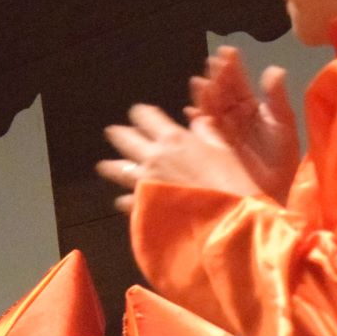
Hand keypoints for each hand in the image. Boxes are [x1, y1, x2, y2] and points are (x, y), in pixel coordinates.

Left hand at [99, 104, 261, 215]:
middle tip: (113, 132)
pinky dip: (124, 199)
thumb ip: (206, 132)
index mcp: (173, 139)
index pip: (145, 116)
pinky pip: (125, 201)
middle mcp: (153, 158)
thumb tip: (195, 120)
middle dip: (119, 134)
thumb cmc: (233, 182)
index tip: (139, 114)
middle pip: (124, 139)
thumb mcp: (225, 149)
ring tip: (103, 166)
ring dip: (111, 166)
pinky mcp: (142, 208)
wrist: (227, 221)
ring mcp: (144, 184)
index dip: (141, 113)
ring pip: (117, 169)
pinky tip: (123, 200)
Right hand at [187, 46, 299, 197]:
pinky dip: (196, 120)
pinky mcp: (215, 148)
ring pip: (211, 109)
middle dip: (216, 78)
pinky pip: (203, 130)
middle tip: (211, 63)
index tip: (227, 53)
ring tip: (199, 83)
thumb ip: (277, 99)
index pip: (240, 85)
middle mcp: (236, 118)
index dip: (233, 69)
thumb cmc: (282, 162)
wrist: (274, 193)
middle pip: (223, 94)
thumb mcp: (283, 127)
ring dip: (204, 96)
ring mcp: (224, 132)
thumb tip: (274, 70)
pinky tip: (190, 113)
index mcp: (254, 110)